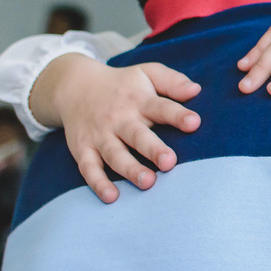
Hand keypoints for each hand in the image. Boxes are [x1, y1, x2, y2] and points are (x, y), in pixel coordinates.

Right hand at [45, 55, 201, 202]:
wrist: (74, 86)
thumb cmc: (122, 85)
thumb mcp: (147, 73)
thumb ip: (172, 81)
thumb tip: (196, 90)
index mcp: (139, 100)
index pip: (161, 107)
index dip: (177, 115)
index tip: (194, 122)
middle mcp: (119, 119)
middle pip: (137, 135)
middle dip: (153, 149)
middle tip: (170, 162)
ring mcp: (99, 135)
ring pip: (115, 155)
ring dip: (130, 169)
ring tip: (148, 183)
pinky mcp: (83, 149)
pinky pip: (89, 168)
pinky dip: (98, 183)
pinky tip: (112, 197)